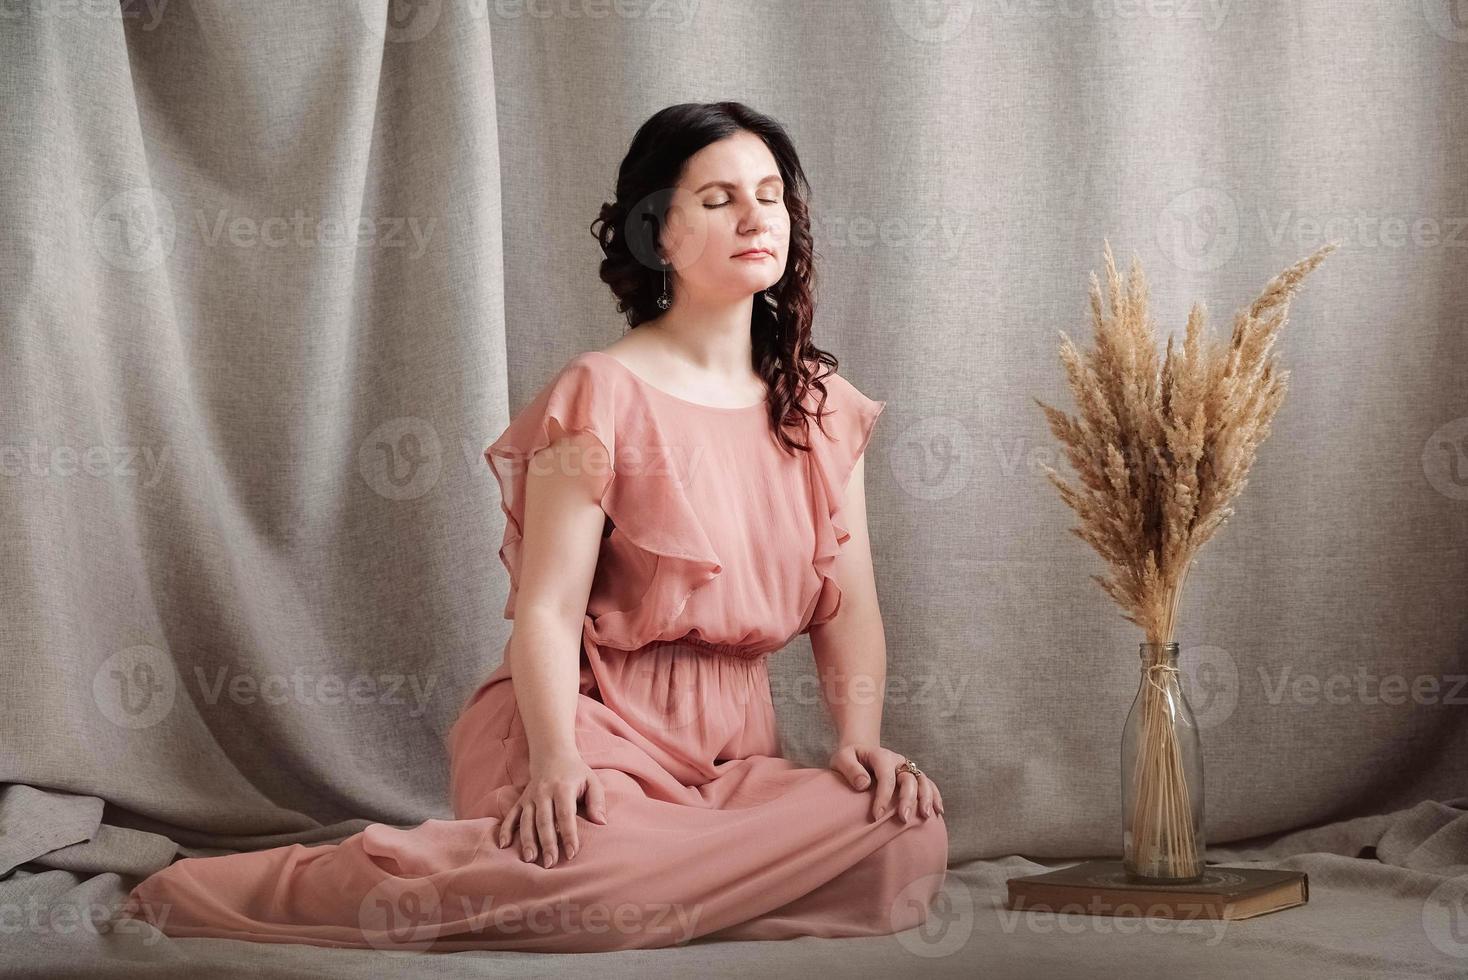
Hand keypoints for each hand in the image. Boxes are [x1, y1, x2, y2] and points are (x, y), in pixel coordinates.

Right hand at [496, 749, 607, 866]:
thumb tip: (601, 823)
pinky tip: (503, 845)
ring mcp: (530, 797)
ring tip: (530, 859)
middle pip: (544, 821)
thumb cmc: (576, 773)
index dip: (568, 835)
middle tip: (550, 863)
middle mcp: (543, 792)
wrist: (552, 754)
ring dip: (527, 841)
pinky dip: (506, 830)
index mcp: (562, 788)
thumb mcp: (592, 781)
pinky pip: (511, 816)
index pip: (565, 815)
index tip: (572, 853)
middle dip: (547, 843)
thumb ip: (597, 801)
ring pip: (526, 821)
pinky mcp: (521, 800)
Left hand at [828, 743, 944, 823]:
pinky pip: (928, 784)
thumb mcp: (841, 759)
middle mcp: (897, 760)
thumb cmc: (848, 760)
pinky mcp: (912, 776)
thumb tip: (864, 784)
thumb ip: (850, 769)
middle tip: (902, 819)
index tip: (876, 816)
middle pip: (909, 779)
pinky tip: (938, 811)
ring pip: (922, 781)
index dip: (883, 797)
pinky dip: (935, 796)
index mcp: (881, 755)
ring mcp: (907, 768)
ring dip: (927, 798)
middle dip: (907, 799)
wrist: (858, 754)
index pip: (886, 776)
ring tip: (926, 816)